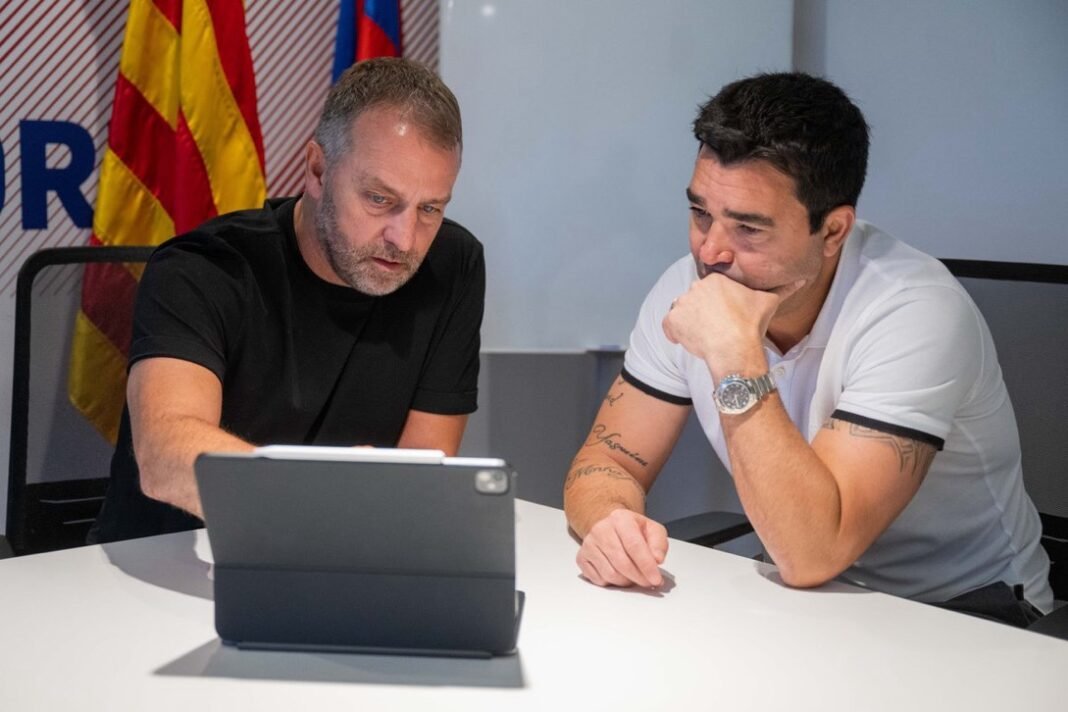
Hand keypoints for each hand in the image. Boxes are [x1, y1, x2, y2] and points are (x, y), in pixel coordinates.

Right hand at [576, 509, 667, 587]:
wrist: (610, 526)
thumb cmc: (632, 530)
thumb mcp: (652, 530)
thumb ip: (659, 544)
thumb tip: (657, 559)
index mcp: (620, 519)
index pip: (634, 545)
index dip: (646, 566)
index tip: (655, 579)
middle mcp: (601, 529)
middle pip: (622, 563)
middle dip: (639, 577)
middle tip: (648, 582)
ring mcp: (589, 544)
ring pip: (610, 574)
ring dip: (626, 581)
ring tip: (634, 576)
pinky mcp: (582, 557)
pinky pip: (599, 580)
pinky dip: (612, 583)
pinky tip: (619, 574)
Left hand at [662, 274, 804, 369]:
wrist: (735, 348)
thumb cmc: (751, 325)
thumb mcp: (769, 302)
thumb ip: (783, 288)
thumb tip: (800, 279)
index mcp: (715, 280)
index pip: (710, 290)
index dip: (717, 305)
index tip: (726, 318)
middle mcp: (695, 287)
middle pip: (695, 300)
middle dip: (703, 313)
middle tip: (717, 329)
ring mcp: (682, 303)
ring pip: (682, 311)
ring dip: (689, 322)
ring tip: (706, 335)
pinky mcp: (672, 320)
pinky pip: (669, 326)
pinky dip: (675, 334)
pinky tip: (691, 340)